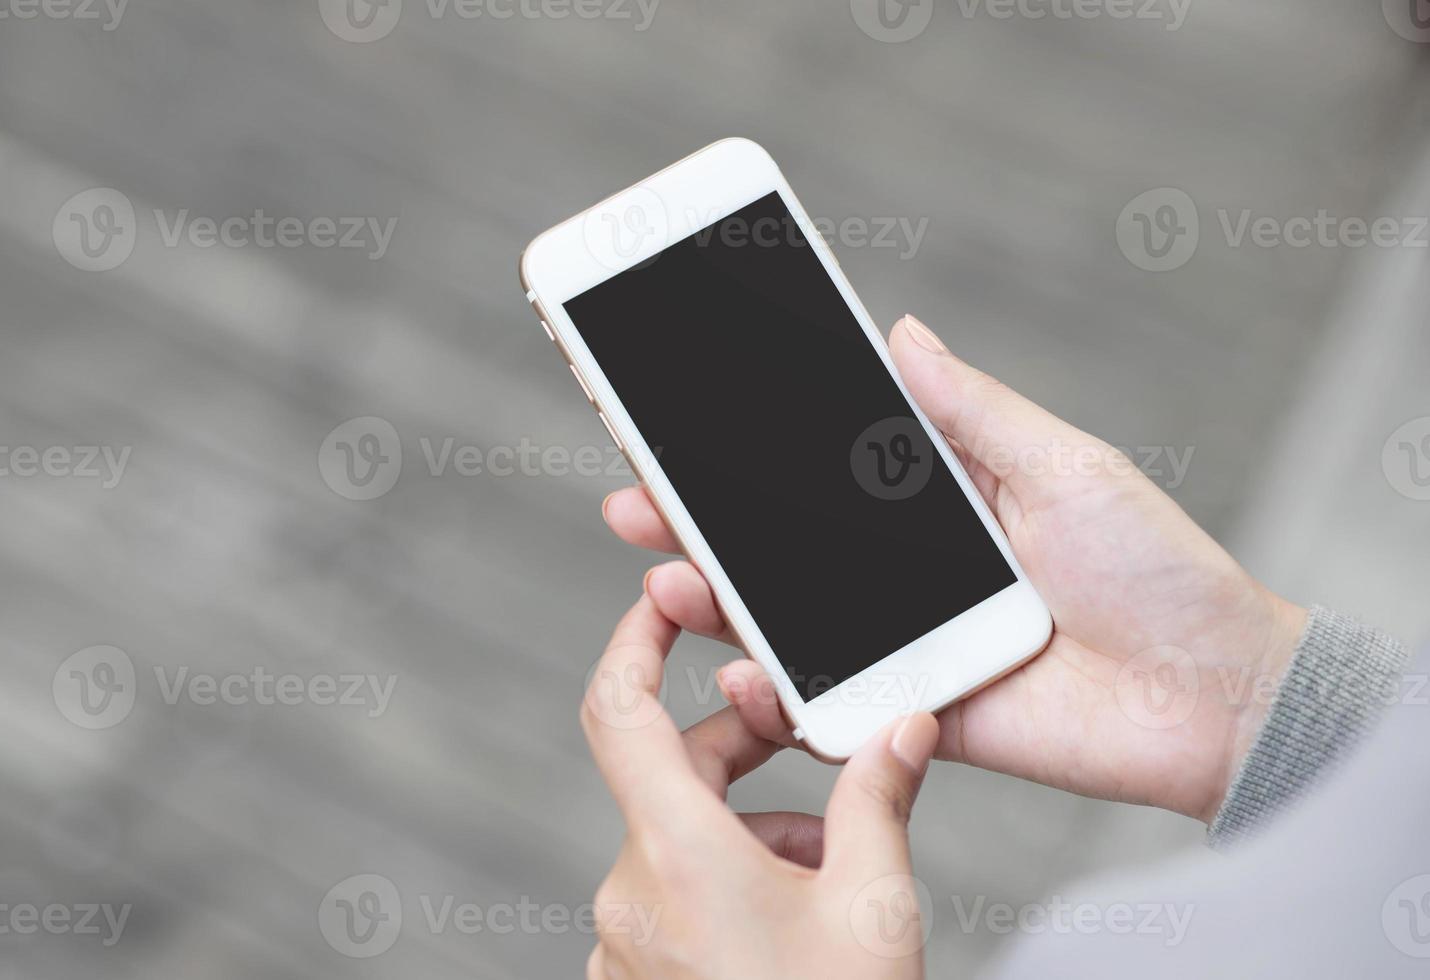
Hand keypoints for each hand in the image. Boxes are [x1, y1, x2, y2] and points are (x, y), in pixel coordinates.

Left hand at [583, 596, 941, 978]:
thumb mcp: (873, 909)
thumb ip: (879, 803)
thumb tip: (901, 732)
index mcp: (677, 855)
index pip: (619, 709)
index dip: (635, 640)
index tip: (661, 602)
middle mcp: (632, 893)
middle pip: (672, 775)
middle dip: (746, 753)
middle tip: (821, 757)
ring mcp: (626, 942)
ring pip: (681, 842)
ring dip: (752, 832)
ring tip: (835, 872)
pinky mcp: (635, 976)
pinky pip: (674, 898)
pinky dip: (729, 885)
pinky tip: (796, 916)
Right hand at [601, 314, 1307, 822]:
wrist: (1216, 695)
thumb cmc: (1157, 570)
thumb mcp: (1066, 466)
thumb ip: (974, 412)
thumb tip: (901, 334)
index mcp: (938, 505)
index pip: (821, 471)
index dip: (749, 453)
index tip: (679, 425)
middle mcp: (906, 575)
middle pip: (780, 549)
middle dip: (699, 527)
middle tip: (635, 502)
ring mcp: (904, 647)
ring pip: (787, 626)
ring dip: (715, 605)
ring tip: (666, 581)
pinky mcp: (914, 716)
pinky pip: (830, 711)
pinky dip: (778, 699)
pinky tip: (741, 672)